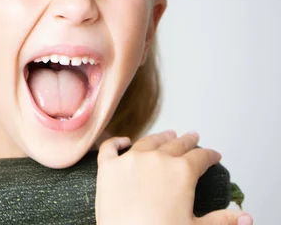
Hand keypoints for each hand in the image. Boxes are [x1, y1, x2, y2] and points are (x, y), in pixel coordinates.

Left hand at [95, 130, 252, 224]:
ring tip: (167, 136)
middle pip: (176, 144)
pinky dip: (116, 142)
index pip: (201, 156)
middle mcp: (157, 159)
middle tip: (192, 137)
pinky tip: (123, 141)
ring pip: (148, 142)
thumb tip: (245, 218)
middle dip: (187, 141)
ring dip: (159, 137)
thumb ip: (221, 220)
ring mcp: (130, 160)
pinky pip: (110, 148)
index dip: (210, 155)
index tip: (214, 155)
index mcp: (182, 171)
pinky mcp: (107, 168)